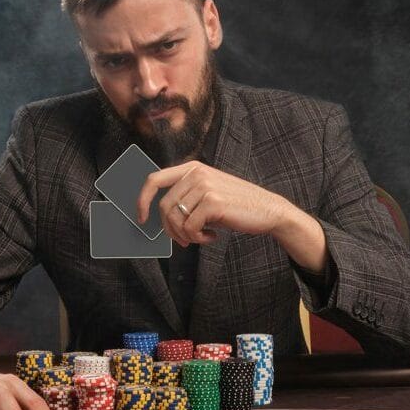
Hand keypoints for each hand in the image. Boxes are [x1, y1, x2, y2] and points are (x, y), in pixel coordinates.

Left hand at [136, 161, 290, 247]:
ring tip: (201, 237)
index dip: (142, 200)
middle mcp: (196, 173)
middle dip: (169, 230)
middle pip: (164, 206)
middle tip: (184, 241)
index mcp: (192, 168)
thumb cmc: (235, 206)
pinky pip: (190, 228)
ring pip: (176, 219)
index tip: (141, 219)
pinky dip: (198, 238)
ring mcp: (205, 186)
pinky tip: (213, 236)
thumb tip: (158, 216)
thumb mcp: (208, 194)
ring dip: (186, 236)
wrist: (268, 210)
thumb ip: (186, 197)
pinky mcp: (213, 201)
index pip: (154, 179)